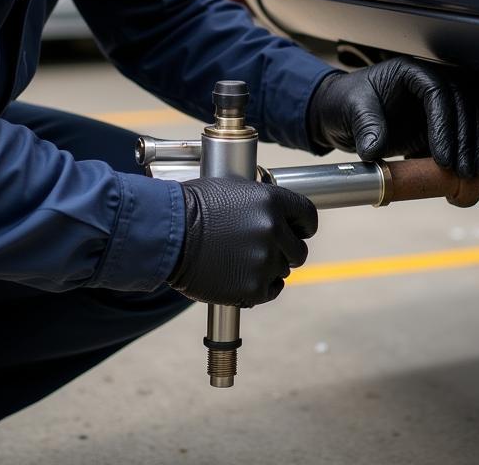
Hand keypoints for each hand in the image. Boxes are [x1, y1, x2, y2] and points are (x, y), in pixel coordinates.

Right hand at [168, 177, 317, 307]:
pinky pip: (270, 290)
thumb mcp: (233, 189)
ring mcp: (265, 260)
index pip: (308, 217)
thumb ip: (262, 202)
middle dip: (285, 250)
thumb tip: (278, 215)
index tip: (297, 231)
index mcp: (272, 201)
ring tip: (240, 260)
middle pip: (299, 250)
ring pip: (282, 270)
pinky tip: (241, 276)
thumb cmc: (194, 206)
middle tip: (263, 249)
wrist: (169, 234)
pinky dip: (259, 286)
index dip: (303, 226)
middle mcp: (273, 230)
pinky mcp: (254, 287)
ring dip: (268, 267)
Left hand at [307, 57, 478, 176]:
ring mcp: (435, 105)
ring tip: (468, 177)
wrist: (340, 113)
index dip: (444, 124)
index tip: (443, 157)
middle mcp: (429, 84)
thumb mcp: (350, 109)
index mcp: (410, 71)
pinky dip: (466, 153)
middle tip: (463, 171)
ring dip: (472, 148)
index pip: (438, 92)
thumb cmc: (344, 102)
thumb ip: (366, 126)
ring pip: (469, 120)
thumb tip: (373, 150)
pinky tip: (464, 175)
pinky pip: (460, 137)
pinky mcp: (437, 125)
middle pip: (462, 105)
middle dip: (465, 140)